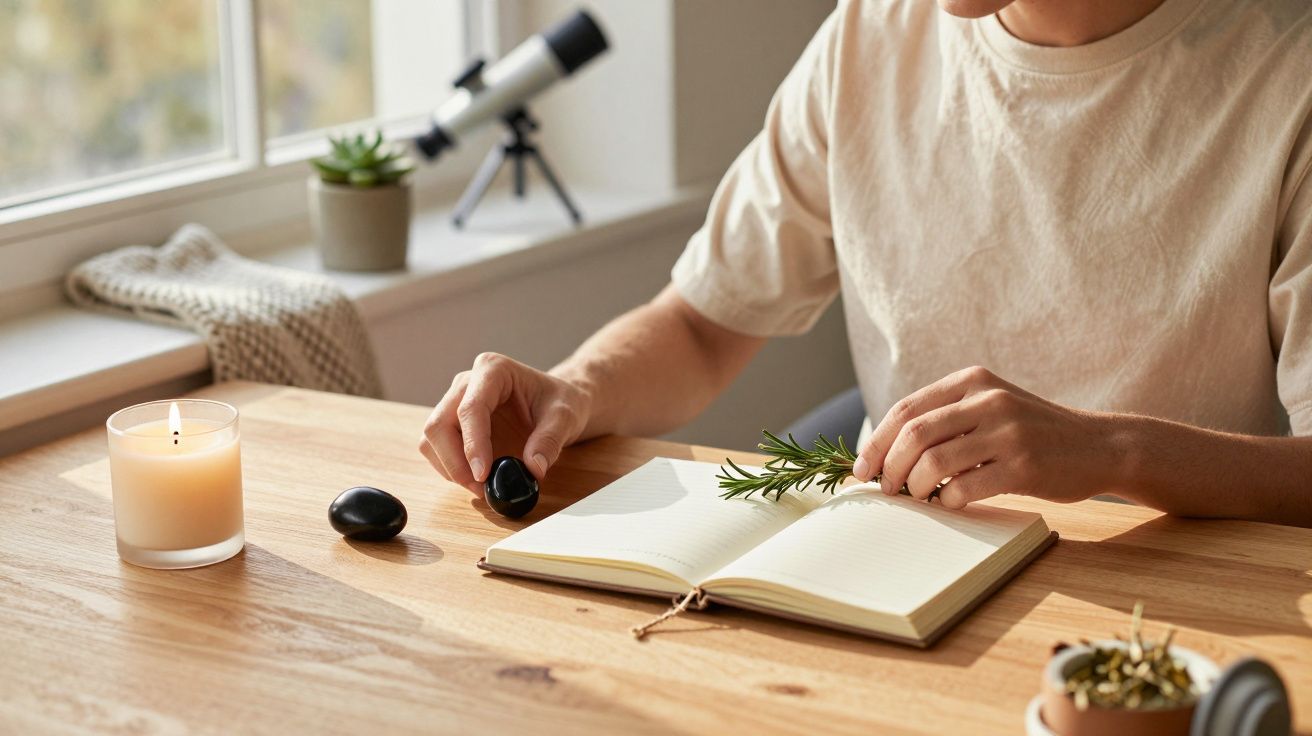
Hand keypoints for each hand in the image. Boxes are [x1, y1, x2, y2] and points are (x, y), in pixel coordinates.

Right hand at [419, 352, 592, 492]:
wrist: (557, 403)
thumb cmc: (559, 402)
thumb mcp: (566, 418)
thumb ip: (550, 440)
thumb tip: (533, 468)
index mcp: (493, 370)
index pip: (471, 408)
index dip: (472, 444)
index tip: (483, 475)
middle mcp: (467, 383)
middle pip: (439, 424)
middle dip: (455, 462)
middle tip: (482, 488)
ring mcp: (455, 403)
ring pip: (432, 439)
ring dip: (451, 468)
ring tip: (484, 486)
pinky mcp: (452, 424)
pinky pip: (437, 450)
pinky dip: (452, 470)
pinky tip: (478, 479)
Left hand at [851, 366, 1119, 508]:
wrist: (1101, 446)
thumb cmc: (1035, 433)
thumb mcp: (992, 406)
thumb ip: (949, 417)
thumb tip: (886, 453)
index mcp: (973, 381)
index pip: (906, 409)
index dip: (876, 442)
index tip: (862, 469)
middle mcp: (989, 400)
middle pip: (913, 434)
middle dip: (889, 467)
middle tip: (886, 489)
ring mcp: (1008, 432)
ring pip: (934, 462)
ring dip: (916, 488)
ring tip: (919, 498)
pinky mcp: (1024, 466)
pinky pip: (966, 487)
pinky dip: (948, 501)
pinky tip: (951, 503)